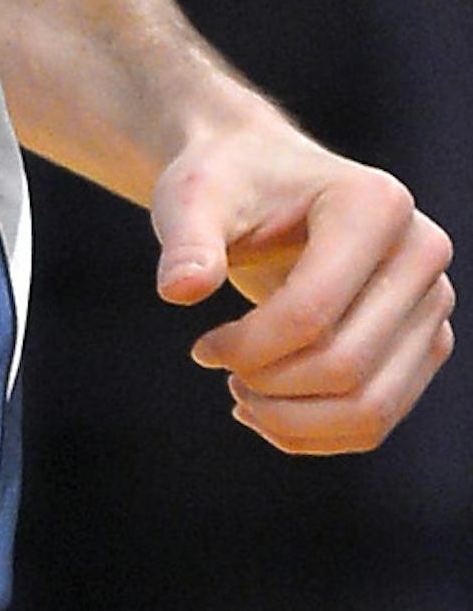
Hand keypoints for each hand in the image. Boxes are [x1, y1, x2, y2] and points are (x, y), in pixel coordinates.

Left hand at [153, 112, 453, 452]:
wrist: (262, 178)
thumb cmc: (228, 182)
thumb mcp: (194, 197)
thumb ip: (186, 241)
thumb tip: (179, 290)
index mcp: (374, 204)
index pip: (312, 312)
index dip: (247, 347)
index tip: (201, 348)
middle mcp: (421, 253)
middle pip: (346, 366)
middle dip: (268, 385)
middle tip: (217, 366)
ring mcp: (431, 302)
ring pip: (371, 409)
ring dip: (292, 420)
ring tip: (239, 392)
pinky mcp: (424, 341)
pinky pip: (377, 419)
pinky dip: (316, 433)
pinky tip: (264, 410)